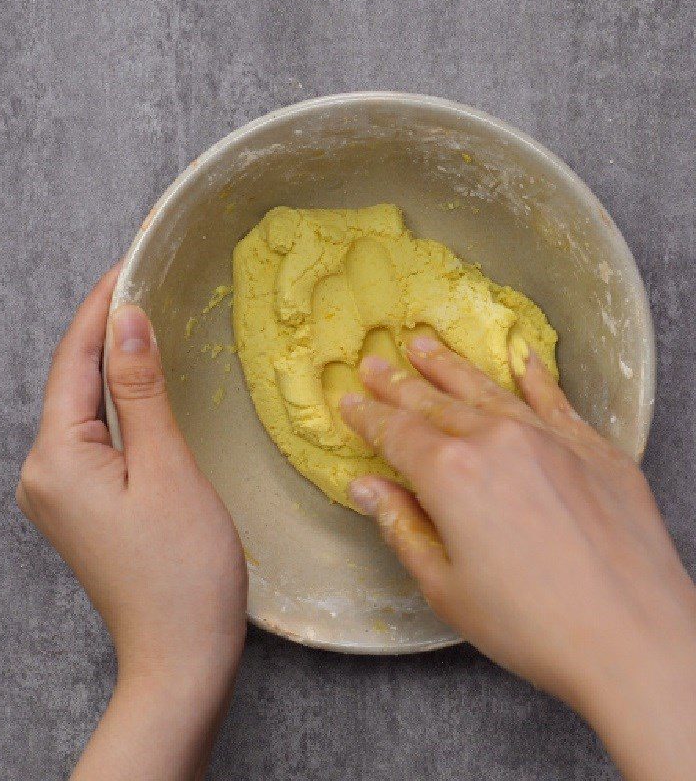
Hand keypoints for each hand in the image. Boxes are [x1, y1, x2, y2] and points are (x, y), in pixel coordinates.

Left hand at [16, 266, 246, 778]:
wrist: (181, 654)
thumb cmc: (183, 570)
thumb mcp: (167, 467)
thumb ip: (141, 391)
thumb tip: (127, 319)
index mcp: (56, 459)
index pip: (74, 360)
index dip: (101, 306)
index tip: (130, 263)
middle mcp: (43, 472)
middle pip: (73, 379)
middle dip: (106, 328)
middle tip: (145, 280)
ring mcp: (58, 491)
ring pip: (85, 406)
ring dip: (114, 363)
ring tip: (147, 317)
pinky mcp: (81, 504)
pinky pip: (95, 434)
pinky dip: (119, 400)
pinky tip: (142, 381)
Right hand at [340, 334, 695, 780]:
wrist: (635, 639)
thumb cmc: (531, 625)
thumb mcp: (445, 587)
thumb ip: (401, 527)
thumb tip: (365, 487)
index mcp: (451, 476)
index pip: (396, 433)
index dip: (367, 416)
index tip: (348, 401)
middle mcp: (496, 441)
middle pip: (434, 403)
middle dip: (398, 383)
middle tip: (373, 362)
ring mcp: (548, 438)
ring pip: (485, 390)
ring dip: (448, 367)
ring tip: (423, 344)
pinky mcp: (592, 447)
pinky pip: (554, 399)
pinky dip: (534, 376)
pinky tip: (521, 356)